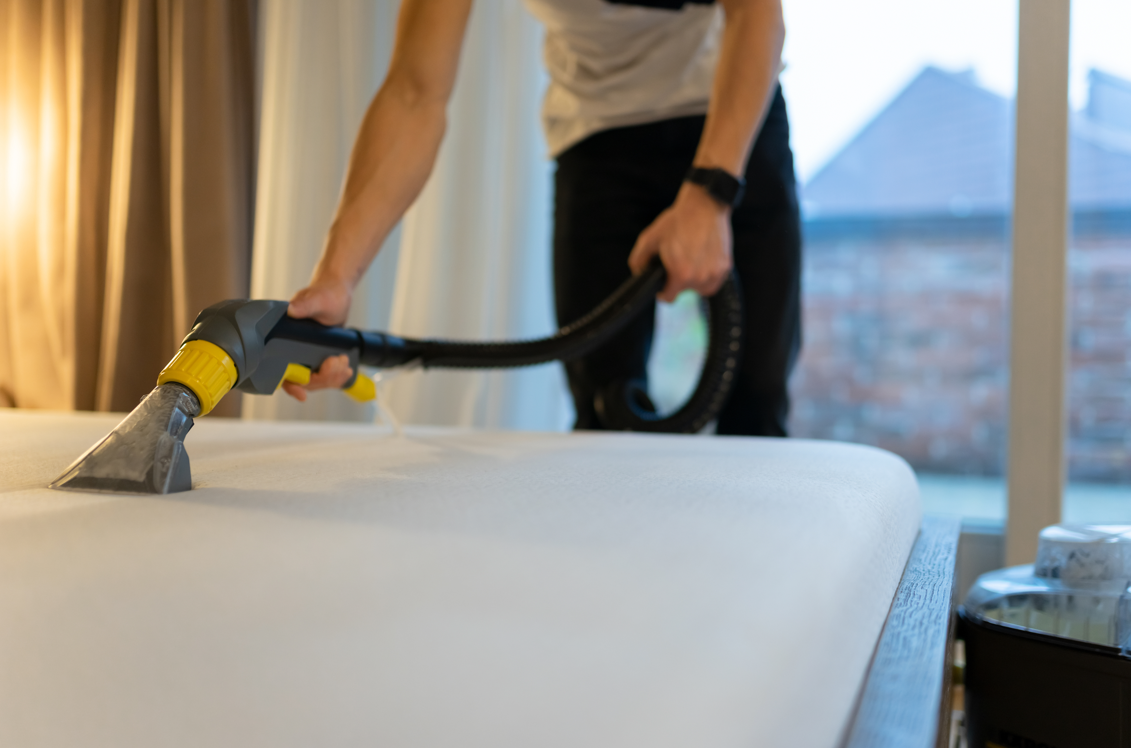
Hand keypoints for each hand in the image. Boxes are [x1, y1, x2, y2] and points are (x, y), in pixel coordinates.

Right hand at [281, 276, 355, 400]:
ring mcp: (306, 356)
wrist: (337, 294)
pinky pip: (325, 375)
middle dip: (323, 377)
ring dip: (333, 377)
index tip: (301, 394)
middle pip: (304, 380)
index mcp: (282, 339)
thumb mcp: (316, 299)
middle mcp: (292, 351)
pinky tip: (346, 371)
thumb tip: (292, 309)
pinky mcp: (318, 357)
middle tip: (337, 361)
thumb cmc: (324, 294)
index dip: (290, 385)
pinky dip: (336, 376)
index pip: (281, 371)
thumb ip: (305, 304)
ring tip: (344, 362)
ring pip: (316, 380)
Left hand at [628, 181, 732, 302]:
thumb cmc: (678, 220)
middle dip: (678, 280)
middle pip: (684, 291)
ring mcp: (715, 273)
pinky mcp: (726, 266)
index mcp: (680, 274)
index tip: (662, 283)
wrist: (705, 205)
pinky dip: (708, 275)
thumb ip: (638, 260)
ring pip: (701, 289)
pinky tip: (702, 260)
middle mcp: (700, 278)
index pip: (668, 298)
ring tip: (690, 261)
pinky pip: (714, 281)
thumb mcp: (650, 238)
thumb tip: (638, 274)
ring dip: (694, 280)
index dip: (662, 291)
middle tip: (677, 261)